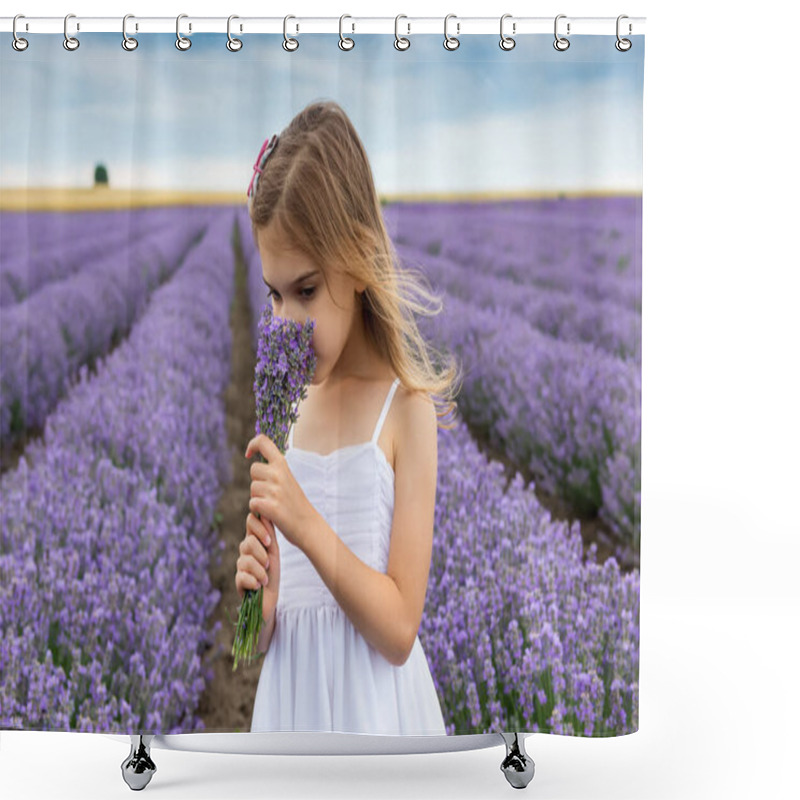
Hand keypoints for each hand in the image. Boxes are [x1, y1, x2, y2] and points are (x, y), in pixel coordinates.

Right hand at [235, 512, 279, 622]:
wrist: (271, 598)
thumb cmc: (273, 573)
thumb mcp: (274, 551)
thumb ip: (269, 534)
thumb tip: (266, 514)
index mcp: (254, 540)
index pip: (250, 521)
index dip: (259, 529)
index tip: (269, 542)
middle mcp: (245, 551)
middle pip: (248, 542)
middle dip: (262, 554)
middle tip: (268, 563)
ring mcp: (240, 566)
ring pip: (246, 560)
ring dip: (260, 571)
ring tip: (265, 578)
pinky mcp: (238, 581)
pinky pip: (243, 577)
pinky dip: (255, 582)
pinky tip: (258, 586)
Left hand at [245, 434, 315, 549]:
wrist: (308, 525)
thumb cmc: (295, 503)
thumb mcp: (287, 479)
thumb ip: (273, 470)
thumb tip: (255, 463)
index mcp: (283, 465)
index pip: (263, 442)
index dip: (253, 444)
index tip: (249, 454)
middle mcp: (278, 474)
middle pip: (254, 469)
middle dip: (258, 481)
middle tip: (271, 493)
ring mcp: (275, 490)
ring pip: (253, 488)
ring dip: (258, 497)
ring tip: (273, 504)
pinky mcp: (271, 506)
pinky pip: (253, 503)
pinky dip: (258, 510)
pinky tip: (270, 513)